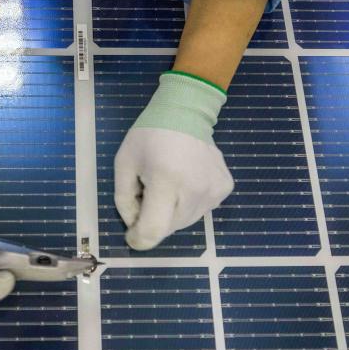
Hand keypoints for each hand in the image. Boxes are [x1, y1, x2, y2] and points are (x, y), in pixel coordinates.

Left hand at [114, 72, 233, 250]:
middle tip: (148, 193)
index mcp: (166, 180)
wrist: (186, 112)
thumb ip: (124, 200)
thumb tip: (135, 226)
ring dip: (171, 212)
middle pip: (169, 228)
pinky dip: (187, 203)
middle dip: (154, 219)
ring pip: (185, 222)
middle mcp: (194, 189)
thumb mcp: (124, 164)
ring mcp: (213, 190)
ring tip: (167, 184)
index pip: (153, 230)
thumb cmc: (149, 136)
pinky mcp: (224, 188)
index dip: (138, 238)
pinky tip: (184, 180)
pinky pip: (200, 210)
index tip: (132, 233)